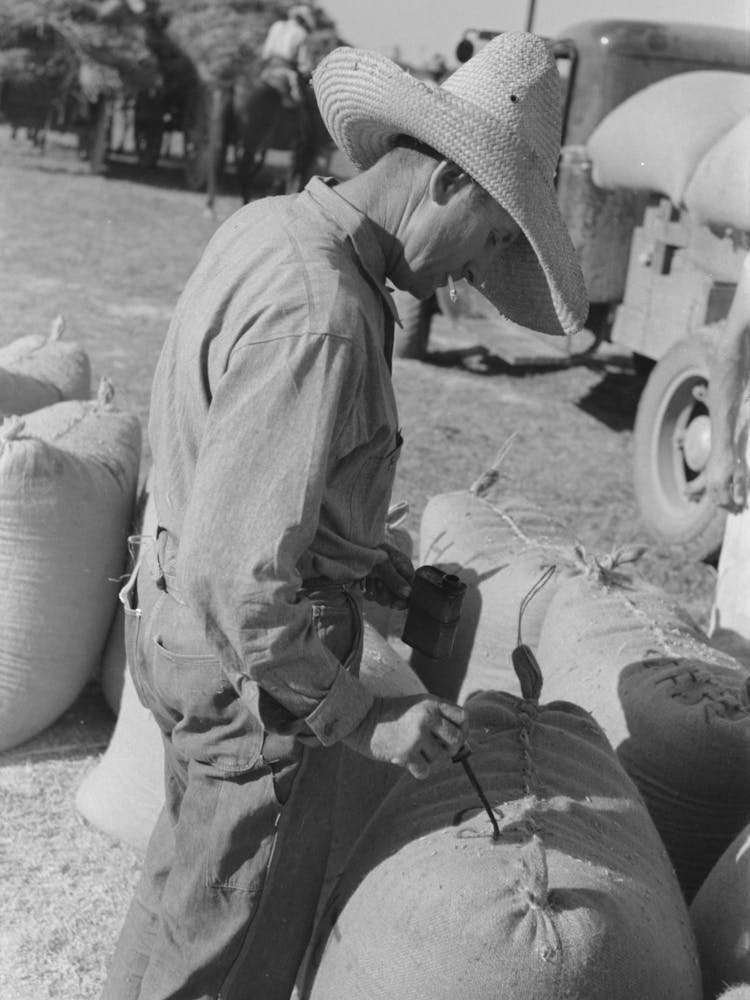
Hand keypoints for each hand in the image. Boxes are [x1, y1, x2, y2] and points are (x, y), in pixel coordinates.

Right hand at [344, 694, 466, 779]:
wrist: (361, 718)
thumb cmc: (392, 714)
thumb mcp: (418, 705)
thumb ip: (439, 717)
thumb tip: (463, 744)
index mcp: (432, 703)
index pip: (464, 717)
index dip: (463, 729)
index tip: (451, 736)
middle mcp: (427, 717)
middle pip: (458, 739)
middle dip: (451, 748)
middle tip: (436, 748)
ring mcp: (417, 735)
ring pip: (440, 758)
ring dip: (429, 759)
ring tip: (414, 750)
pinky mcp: (406, 752)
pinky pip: (425, 770)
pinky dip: (418, 770)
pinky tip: (407, 760)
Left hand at [364, 541, 413, 610]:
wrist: (351, 546)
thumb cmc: (370, 551)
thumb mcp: (384, 565)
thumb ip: (396, 580)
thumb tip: (409, 595)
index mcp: (405, 568)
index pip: (411, 590)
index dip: (404, 600)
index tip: (394, 605)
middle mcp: (397, 575)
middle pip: (397, 598)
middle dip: (385, 593)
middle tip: (378, 581)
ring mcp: (386, 581)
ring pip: (385, 599)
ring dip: (375, 590)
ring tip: (370, 578)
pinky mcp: (375, 585)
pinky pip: (375, 597)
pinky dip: (369, 591)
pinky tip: (365, 583)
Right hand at [703, 448, 747, 513]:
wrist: (722, 447)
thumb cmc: (732, 460)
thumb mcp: (740, 475)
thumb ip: (739, 490)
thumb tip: (739, 503)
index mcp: (720, 486)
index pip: (726, 502)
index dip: (734, 507)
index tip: (742, 509)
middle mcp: (711, 486)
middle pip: (718, 502)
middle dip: (728, 508)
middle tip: (737, 510)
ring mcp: (707, 482)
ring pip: (713, 498)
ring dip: (721, 504)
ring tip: (730, 505)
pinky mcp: (706, 478)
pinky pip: (709, 492)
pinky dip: (715, 498)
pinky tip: (721, 497)